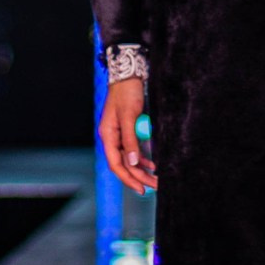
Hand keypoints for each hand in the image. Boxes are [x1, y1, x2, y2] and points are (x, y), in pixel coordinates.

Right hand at [98, 77, 155, 195]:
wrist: (129, 75)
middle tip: (155, 186)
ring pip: (130, 159)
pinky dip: (143, 158)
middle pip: (124, 164)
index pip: (116, 164)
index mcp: (108, 135)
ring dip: (142, 169)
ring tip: (156, 179)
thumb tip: (133, 162)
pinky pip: (134, 150)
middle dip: (139, 176)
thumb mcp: (129, 116)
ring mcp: (120, 135)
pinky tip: (152, 164)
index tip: (141, 188)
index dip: (128, 178)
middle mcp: (112, 138)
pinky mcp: (128, 131)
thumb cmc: (127, 93)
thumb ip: (131, 140)